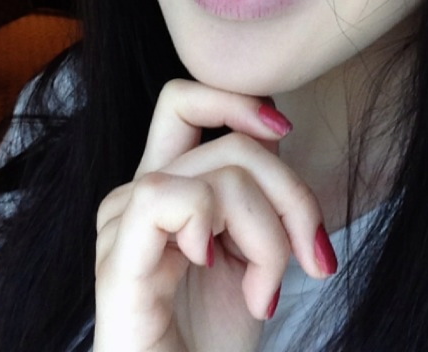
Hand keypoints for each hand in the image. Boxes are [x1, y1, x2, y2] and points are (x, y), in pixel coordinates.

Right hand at [93, 80, 337, 351]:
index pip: (184, 101)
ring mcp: (122, 226)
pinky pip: (165, 197)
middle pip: (228, 141)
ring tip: (265, 292)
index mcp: (167, 187)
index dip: (235, 99)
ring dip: (267, 234)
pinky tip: (214, 267)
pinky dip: (209, 225)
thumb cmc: (214, 340)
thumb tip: (275, 131)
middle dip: (291, 193)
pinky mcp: (118, 262)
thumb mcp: (253, 250)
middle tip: (309, 257)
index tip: (285, 132)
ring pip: (220, 174)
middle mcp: (138, 195)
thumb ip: (255, 191)